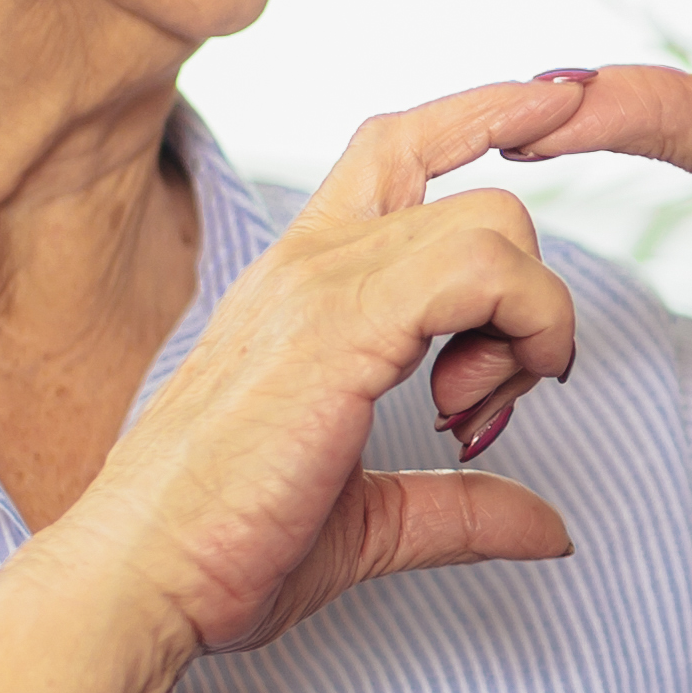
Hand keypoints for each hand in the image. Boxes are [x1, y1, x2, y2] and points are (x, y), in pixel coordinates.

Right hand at [36, 74, 589, 683]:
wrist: (137, 577)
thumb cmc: (220, 550)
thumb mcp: (367, 522)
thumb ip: (458, 508)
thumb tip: (551, 527)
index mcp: (305, 282)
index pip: (400, 148)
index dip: (484, 116)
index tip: (553, 116)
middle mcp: (312, 263)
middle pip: (479, 198)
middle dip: (528, 296)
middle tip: (490, 403)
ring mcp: (322, 286)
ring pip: (495, 224)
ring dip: (529, 319)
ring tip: (475, 413)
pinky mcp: (339, 328)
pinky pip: (482, 271)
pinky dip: (524, 325)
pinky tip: (480, 405)